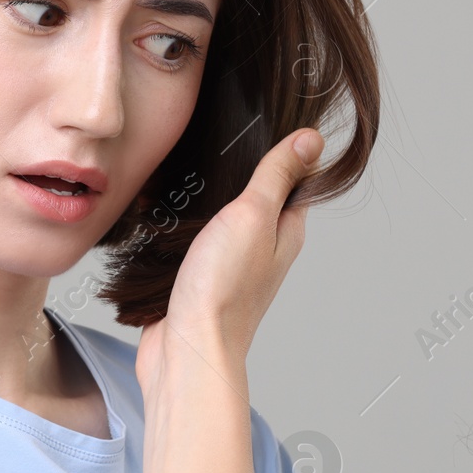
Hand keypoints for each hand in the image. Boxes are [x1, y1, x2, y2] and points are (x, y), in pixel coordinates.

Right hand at [135, 128, 321, 392]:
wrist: (185, 349)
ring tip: (181, 174)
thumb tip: (311, 139)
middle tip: (211, 144)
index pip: (294, 181)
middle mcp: (261, 249)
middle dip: (233, 172)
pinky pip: (191, 241)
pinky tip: (161, 211)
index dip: (281, 152)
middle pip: (254, 197)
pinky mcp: (197, 278)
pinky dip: (178, 224)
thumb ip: (277, 176)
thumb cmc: (223, 291)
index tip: (260, 123)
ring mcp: (228, 265)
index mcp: (285, 232)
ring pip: (219, 218)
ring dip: (201, 198)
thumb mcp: (254, 216)